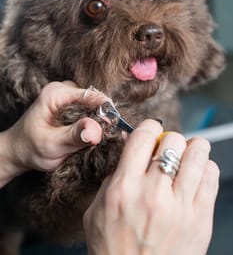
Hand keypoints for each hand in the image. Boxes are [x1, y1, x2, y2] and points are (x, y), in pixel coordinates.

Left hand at [0, 81, 109, 186]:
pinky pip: (89, 108)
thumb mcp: (52, 145)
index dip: (105, 109)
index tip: (114, 124)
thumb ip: (74, 136)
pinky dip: (92, 120)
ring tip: (93, 136)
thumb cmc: (31, 148)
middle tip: (103, 136)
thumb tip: (96, 130)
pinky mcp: (70, 103)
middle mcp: (61, 89)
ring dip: (97, 119)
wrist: (19, 150)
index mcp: (54, 94)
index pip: (90, 95)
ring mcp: (66, 95)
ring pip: (93, 103)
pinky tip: (87, 132)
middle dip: (101, 116)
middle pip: (93, 98)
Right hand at [83, 120, 218, 254]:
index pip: (144, 136)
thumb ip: (113, 174)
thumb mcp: (97, 209)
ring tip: (185, 157)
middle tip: (166, 150)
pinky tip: (195, 176)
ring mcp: (180, 207)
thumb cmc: (113, 249)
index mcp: (124, 188)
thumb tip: (129, 144)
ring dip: (192, 149)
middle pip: (173, 140)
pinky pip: (211, 176)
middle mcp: (153, 194)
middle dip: (169, 140)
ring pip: (198, 153)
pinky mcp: (200, 219)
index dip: (149, 127)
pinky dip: (205, 168)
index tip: (150, 132)